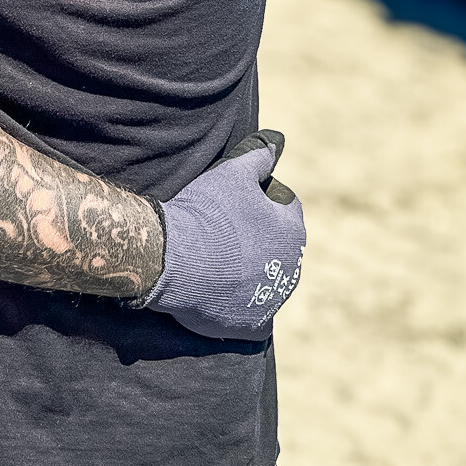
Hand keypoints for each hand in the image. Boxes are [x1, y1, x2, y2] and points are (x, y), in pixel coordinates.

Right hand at [136, 131, 304, 340]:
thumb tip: (278, 140)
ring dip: (249, 268)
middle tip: (222, 228)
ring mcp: (271, 300)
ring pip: (264, 278)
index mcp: (293, 232)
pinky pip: (249, 310)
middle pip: (277, 245)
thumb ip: (259, 156)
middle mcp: (291, 270)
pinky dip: (237, 300)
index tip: (234, 198)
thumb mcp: (233, 173)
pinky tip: (216, 285)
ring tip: (216, 256)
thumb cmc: (206, 213)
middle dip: (258, 236)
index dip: (261, 196)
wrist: (173, 260)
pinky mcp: (250, 325)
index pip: (286, 206)